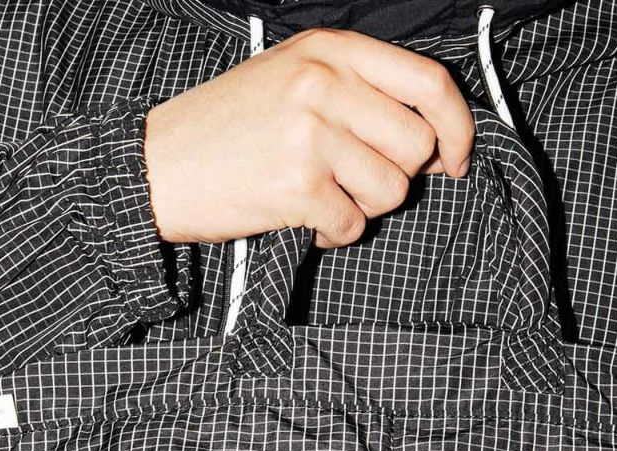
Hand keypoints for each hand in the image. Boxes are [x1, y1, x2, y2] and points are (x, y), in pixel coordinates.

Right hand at [143, 28, 475, 249]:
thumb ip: (363, 95)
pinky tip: (302, 218)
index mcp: (331, 50)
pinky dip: (333, 234)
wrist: (159, 165)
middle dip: (396, 176)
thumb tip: (438, 143)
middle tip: (353, 180)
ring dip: (363, 207)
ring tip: (320, 195)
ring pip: (391, 191)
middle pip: (416, 147)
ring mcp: (311, 134)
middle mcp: (325, 84)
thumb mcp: (296, 80)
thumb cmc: (232, 128)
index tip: (457, 159)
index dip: (457, 127)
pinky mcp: (298, 186)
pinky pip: (353, 226)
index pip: (429, 82)